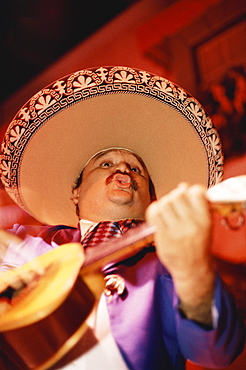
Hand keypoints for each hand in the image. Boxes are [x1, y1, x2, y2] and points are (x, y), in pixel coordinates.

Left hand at [146, 183, 214, 323]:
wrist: (192, 269)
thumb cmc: (198, 244)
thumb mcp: (205, 225)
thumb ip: (196, 206)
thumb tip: (183, 186)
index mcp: (204, 221)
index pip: (196, 193)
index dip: (190, 190)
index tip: (188, 195)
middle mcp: (191, 225)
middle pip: (177, 196)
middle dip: (175, 196)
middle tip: (175, 204)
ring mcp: (175, 231)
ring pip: (164, 203)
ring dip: (164, 203)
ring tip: (167, 210)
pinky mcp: (162, 237)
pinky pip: (153, 214)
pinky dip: (154, 210)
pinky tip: (158, 214)